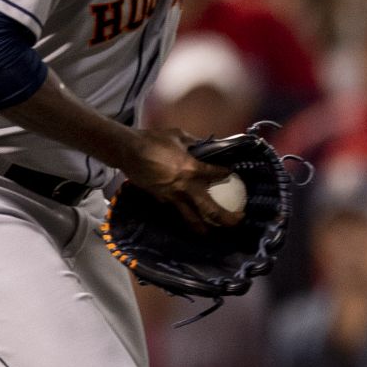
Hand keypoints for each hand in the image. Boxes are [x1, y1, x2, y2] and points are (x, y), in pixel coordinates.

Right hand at [120, 128, 241, 230]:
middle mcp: (185, 187)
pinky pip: (178, 211)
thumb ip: (196, 143)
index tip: (232, 174)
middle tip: (238, 219)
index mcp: (191, 169)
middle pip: (210, 209)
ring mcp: (172, 196)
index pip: (217, 175)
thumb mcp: (180, 136)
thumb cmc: (153, 140)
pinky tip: (192, 219)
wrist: (127, 151)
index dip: (226, 174)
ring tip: (214, 231)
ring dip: (205, 226)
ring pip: (192, 218)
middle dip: (226, 218)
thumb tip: (208, 145)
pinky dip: (186, 216)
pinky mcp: (161, 199)